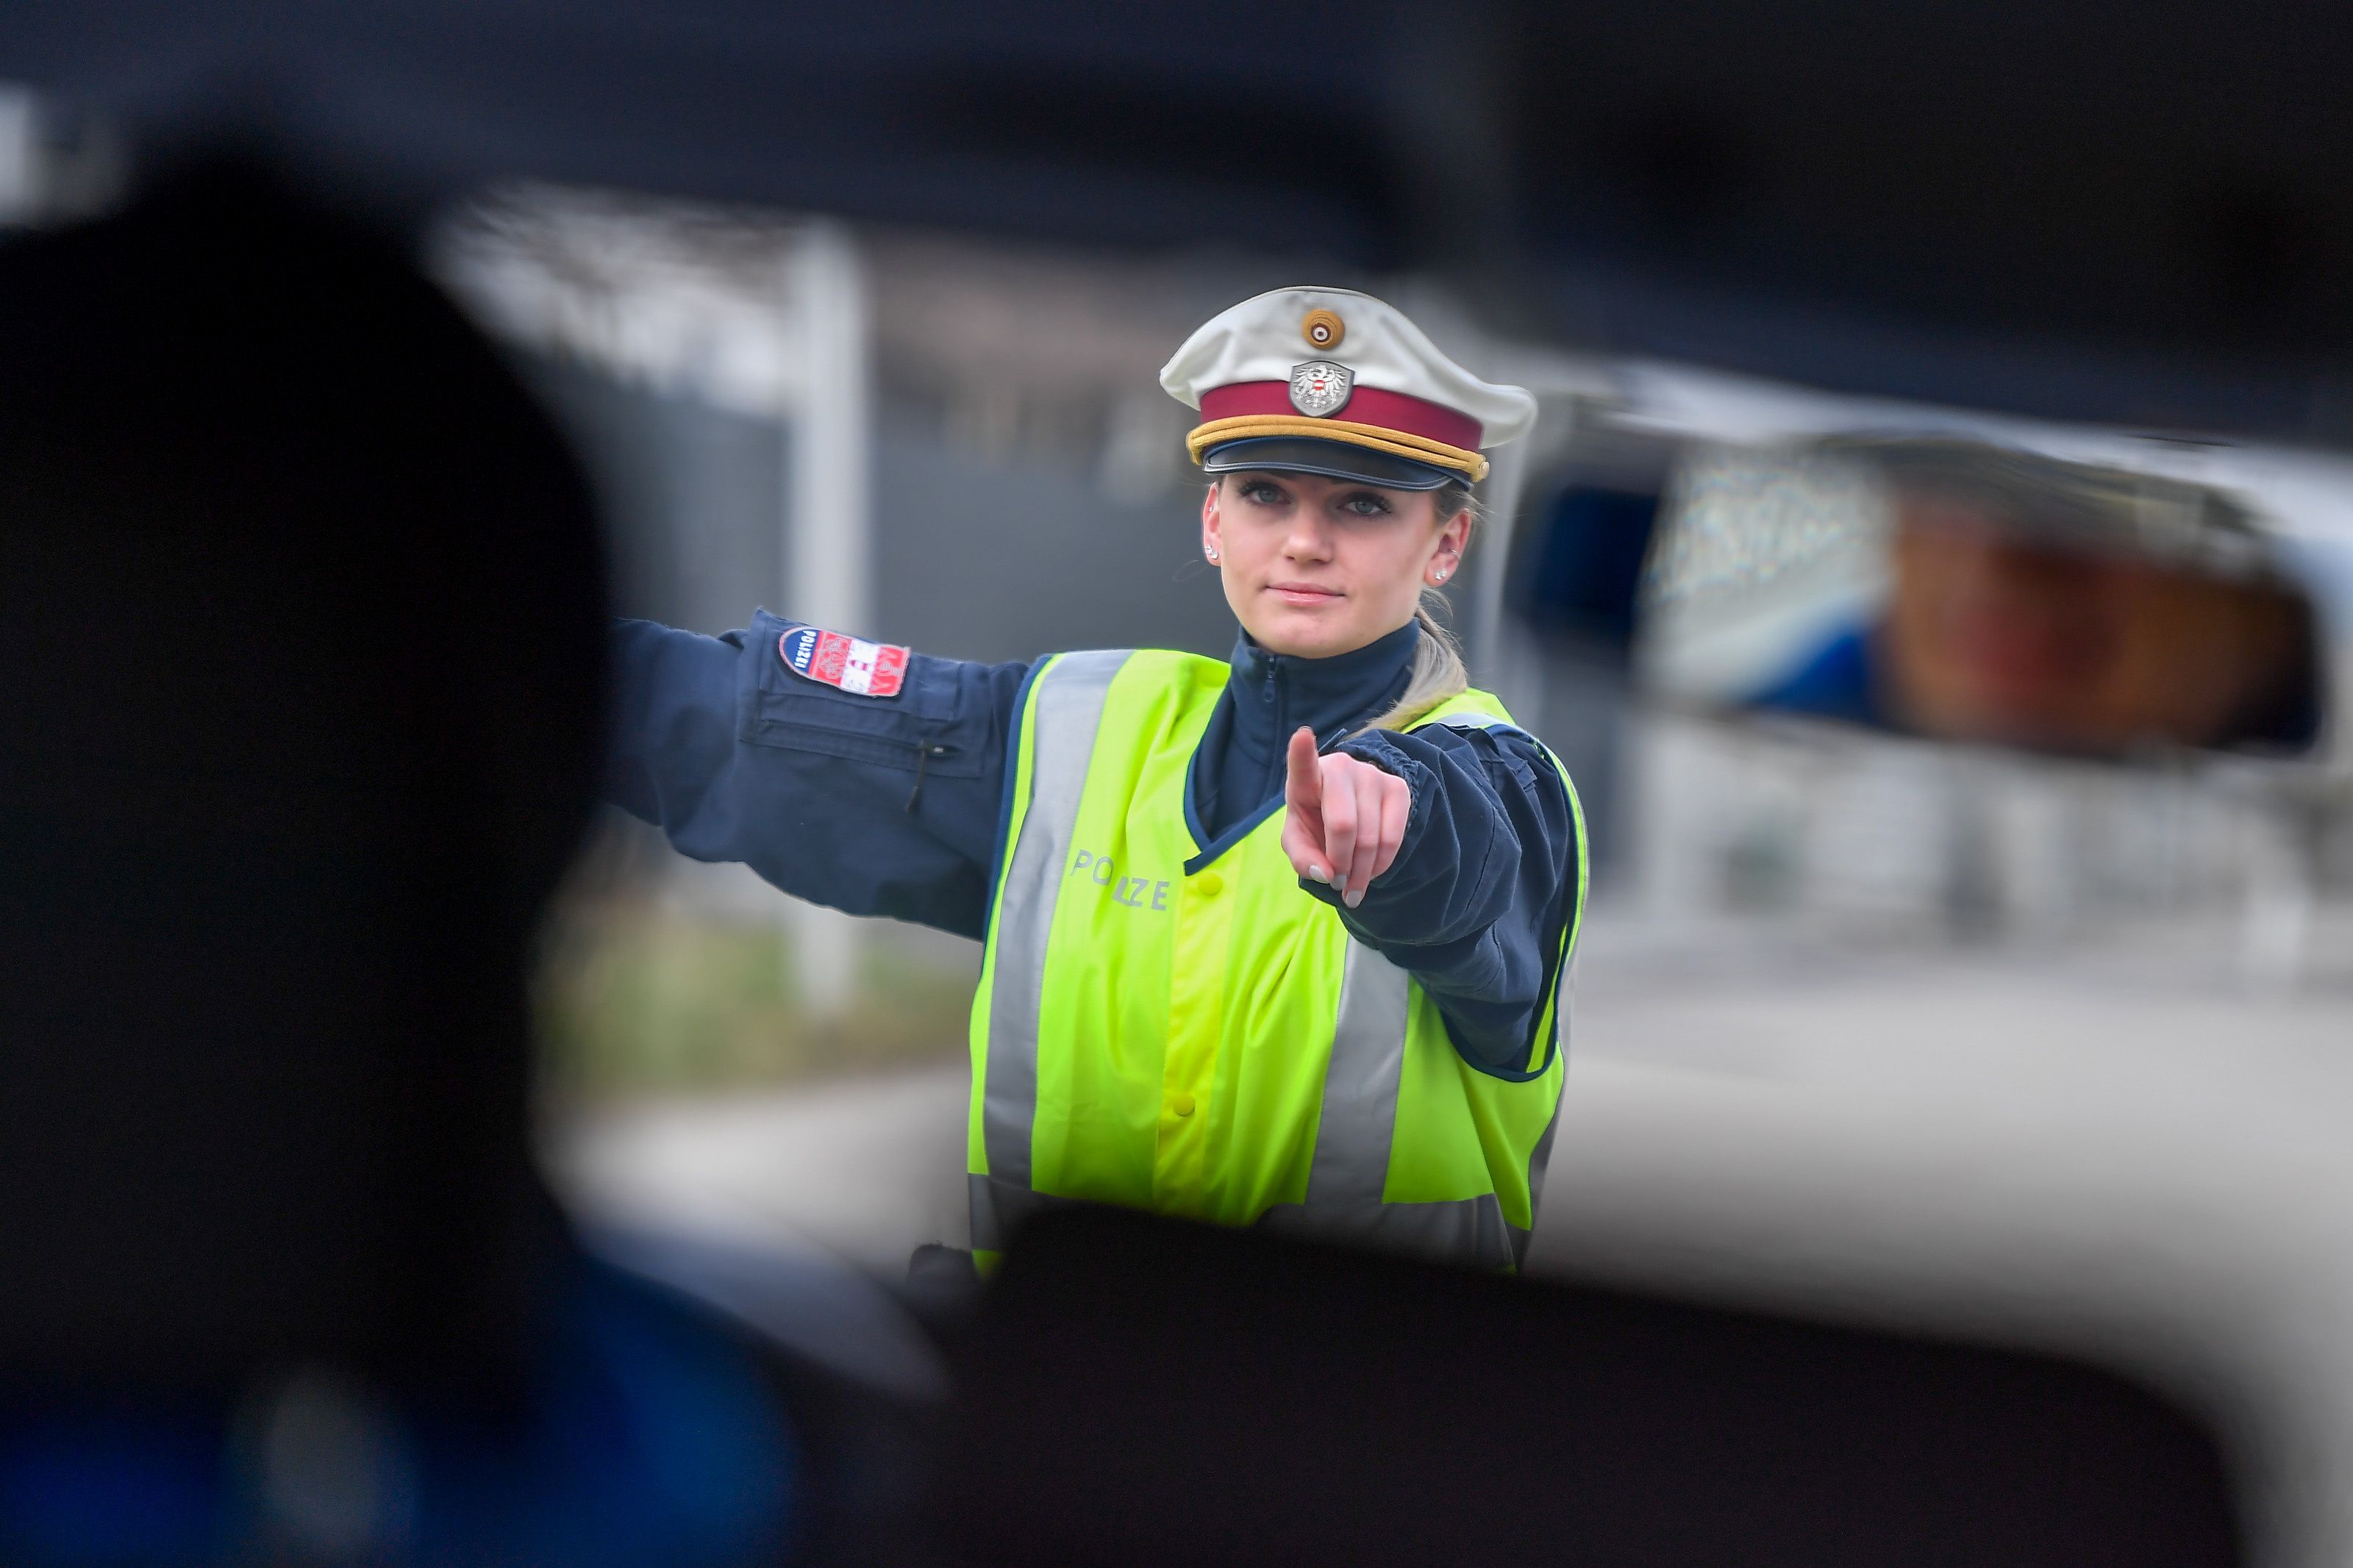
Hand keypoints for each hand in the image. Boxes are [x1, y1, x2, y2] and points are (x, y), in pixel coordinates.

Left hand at [1281, 726, 1409, 908]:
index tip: (1302, 736)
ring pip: (1371, 838)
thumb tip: (1325, 874)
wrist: (1352, 810)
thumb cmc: (1316, 822)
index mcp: (1307, 777)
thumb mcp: (1299, 840)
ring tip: (1353, 885)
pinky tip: (1372, 871)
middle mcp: (1340, 768)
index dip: (1302, 751)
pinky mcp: (1398, 788)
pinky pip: (1394, 838)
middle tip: (1338, 883)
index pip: (1303, 763)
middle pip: (1344, 826)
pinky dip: (1381, 865)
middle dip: (1341, 865)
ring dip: (1361, 872)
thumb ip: (1302, 857)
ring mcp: (1372, 775)